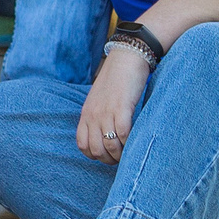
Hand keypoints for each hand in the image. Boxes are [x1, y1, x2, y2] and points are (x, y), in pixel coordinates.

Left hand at [77, 45, 151, 163]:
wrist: (126, 58)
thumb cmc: (116, 81)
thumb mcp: (99, 100)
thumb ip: (98, 117)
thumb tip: (105, 137)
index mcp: (86, 114)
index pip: (82, 145)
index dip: (95, 155)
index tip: (107, 155)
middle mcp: (93, 115)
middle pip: (95, 150)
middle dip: (109, 159)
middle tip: (121, 158)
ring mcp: (106, 112)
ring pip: (109, 145)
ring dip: (120, 155)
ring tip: (129, 153)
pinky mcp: (122, 108)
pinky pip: (123, 134)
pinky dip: (129, 143)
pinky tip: (135, 141)